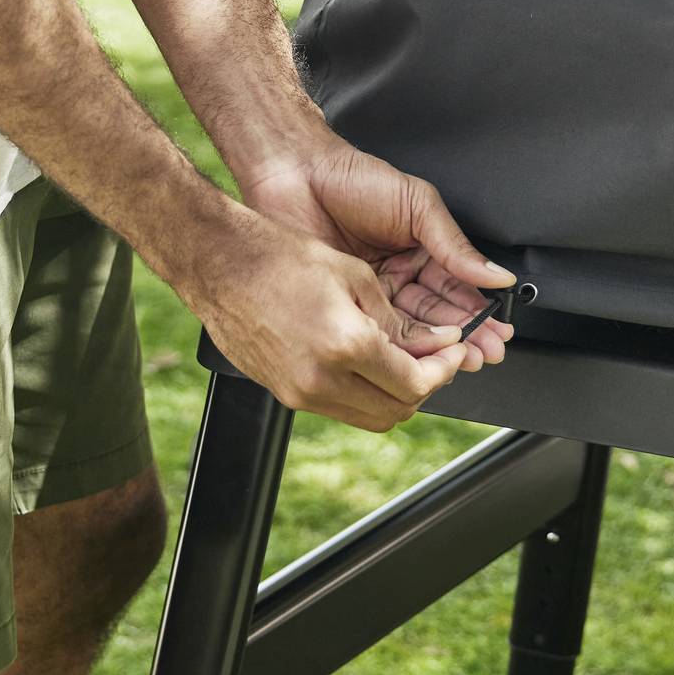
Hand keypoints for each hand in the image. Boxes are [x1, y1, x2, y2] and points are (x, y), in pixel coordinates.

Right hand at [179, 208, 485, 432]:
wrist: (220, 263)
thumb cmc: (280, 257)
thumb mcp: (354, 276)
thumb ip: (397, 319)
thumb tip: (432, 343)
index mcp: (347, 344)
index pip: (416, 382)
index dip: (444, 369)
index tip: (453, 352)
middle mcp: (323, 379)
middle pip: (397, 410)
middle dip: (426, 386)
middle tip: (435, 359)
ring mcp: (300, 392)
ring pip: (370, 417)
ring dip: (395, 396)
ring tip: (404, 362)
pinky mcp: (284, 395)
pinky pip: (339, 408)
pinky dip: (363, 395)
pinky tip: (367, 365)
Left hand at [238, 135, 516, 365]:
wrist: (297, 177)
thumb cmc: (354, 179)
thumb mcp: (418, 205)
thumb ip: (455, 244)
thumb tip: (497, 274)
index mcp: (424, 250)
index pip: (459, 288)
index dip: (480, 312)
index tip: (498, 333)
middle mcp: (402, 274)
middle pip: (440, 315)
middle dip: (465, 337)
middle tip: (484, 355)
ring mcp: (375, 292)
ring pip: (412, 328)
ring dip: (436, 347)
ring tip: (458, 361)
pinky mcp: (349, 304)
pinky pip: (378, 330)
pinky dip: (398, 346)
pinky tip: (415, 357)